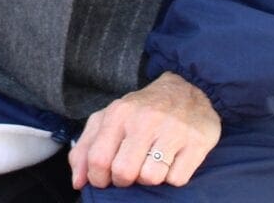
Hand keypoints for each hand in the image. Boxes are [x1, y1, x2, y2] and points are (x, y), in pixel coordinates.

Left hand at [68, 72, 220, 189]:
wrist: (187, 91)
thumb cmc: (142, 111)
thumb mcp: (109, 119)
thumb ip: (87, 147)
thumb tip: (78, 182)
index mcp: (118, 113)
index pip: (98, 158)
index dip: (98, 178)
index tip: (105, 179)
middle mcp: (143, 120)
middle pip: (124, 172)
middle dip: (124, 181)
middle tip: (130, 172)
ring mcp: (171, 131)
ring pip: (150, 178)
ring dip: (148, 179)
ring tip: (151, 164)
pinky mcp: (195, 143)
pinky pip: (176, 179)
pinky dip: (172, 178)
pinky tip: (171, 162)